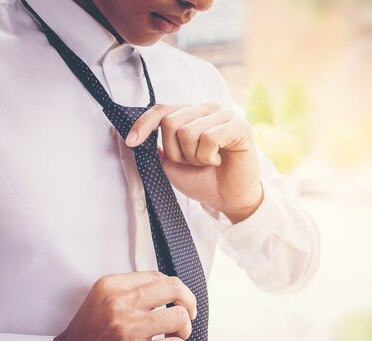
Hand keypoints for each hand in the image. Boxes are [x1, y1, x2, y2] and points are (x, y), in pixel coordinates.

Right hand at [42, 271, 196, 340]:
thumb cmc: (87, 336)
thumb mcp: (101, 300)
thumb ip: (129, 291)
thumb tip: (168, 288)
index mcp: (111, 286)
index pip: (157, 276)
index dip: (174, 289)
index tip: (177, 301)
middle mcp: (119, 304)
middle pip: (174, 288)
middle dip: (188, 302)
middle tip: (188, 313)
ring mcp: (127, 329)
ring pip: (179, 317)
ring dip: (185, 329)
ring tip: (176, 336)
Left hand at [126, 102, 262, 223]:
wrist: (229, 199)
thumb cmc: (203, 180)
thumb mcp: (172, 165)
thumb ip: (157, 148)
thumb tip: (134, 135)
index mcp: (190, 114)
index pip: (162, 110)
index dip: (144, 124)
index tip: (131, 142)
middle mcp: (207, 109)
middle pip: (171, 123)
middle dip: (176, 152)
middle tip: (193, 163)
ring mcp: (224, 115)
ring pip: (189, 132)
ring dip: (194, 157)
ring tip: (207, 162)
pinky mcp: (240, 126)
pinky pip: (210, 138)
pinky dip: (209, 156)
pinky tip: (218, 160)